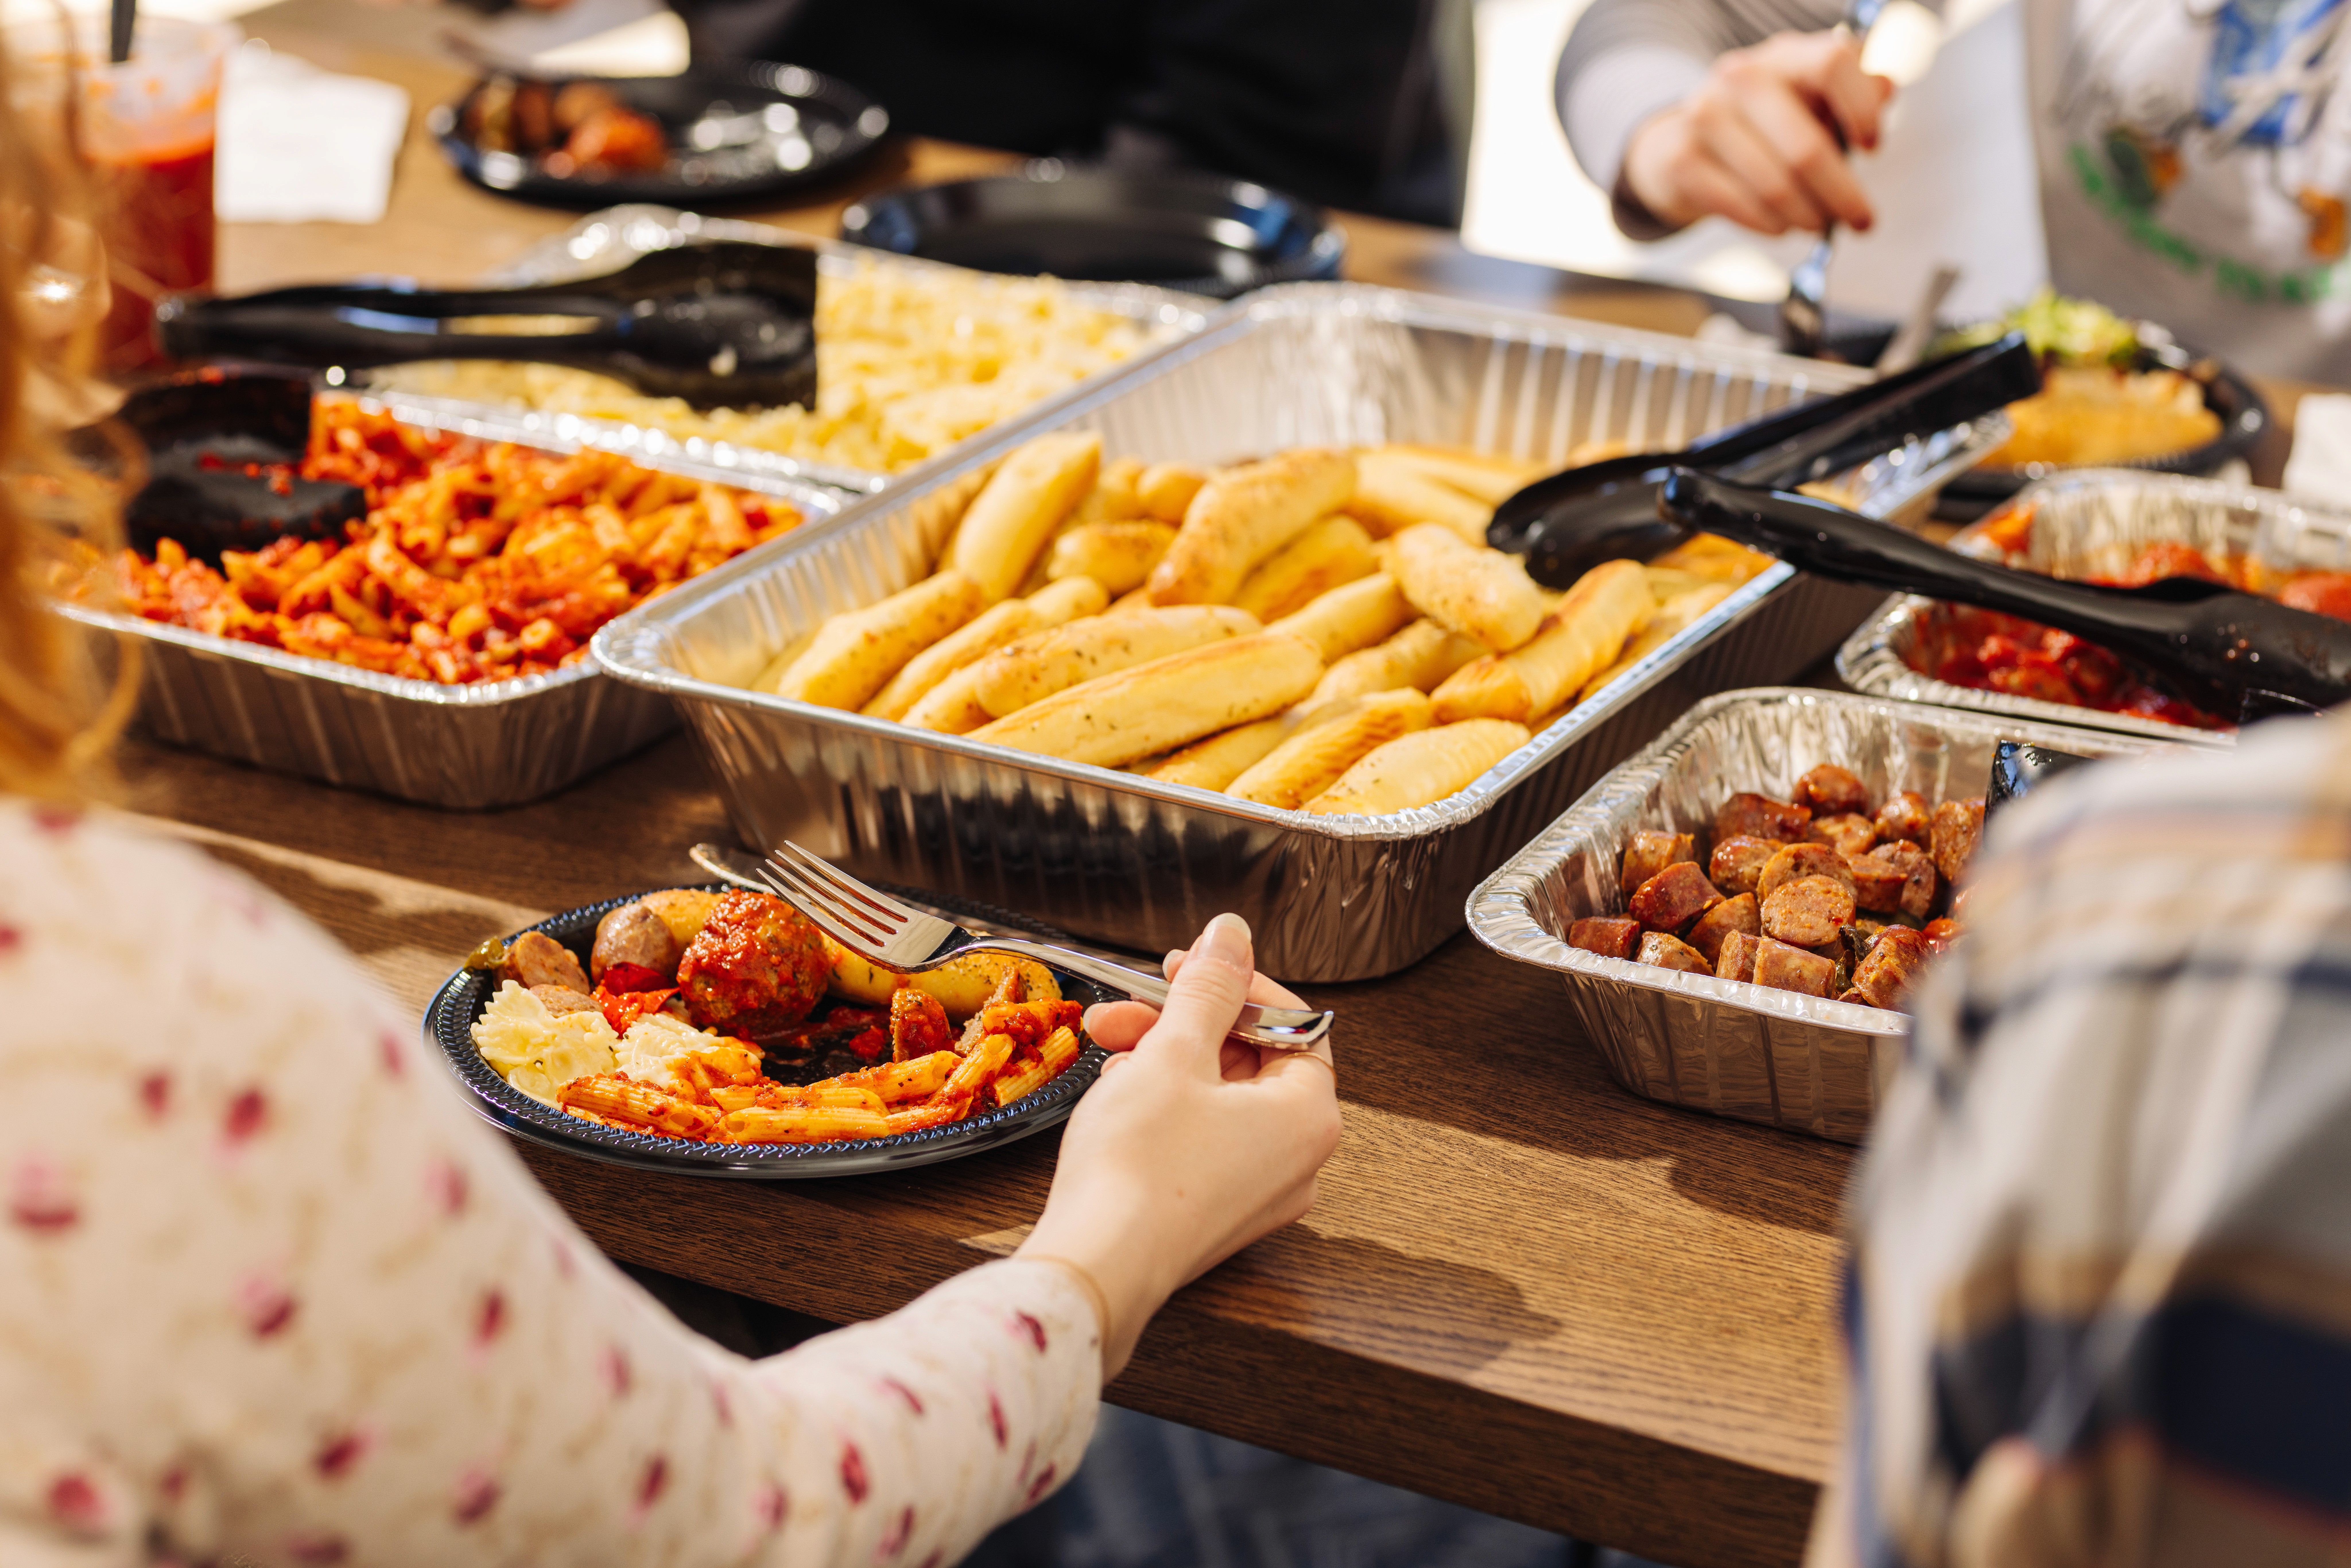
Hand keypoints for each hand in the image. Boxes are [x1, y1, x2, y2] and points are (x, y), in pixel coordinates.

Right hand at [1018, 913, 1339, 1379]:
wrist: (1098, 1265)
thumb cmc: (1140, 1167)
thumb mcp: (1175, 1052)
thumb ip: (1209, 987)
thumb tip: (1233, 935)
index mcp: (1309, 1115)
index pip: (1292, 1024)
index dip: (1236, 986)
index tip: (1187, 968)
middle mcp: (1297, 1159)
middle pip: (1249, 1059)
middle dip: (1182, 1023)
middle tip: (1128, 1007)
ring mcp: (1257, 1192)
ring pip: (1218, 1097)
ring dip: (1163, 1060)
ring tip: (1109, 1051)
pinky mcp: (1216, 1213)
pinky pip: (1201, 1139)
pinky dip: (1163, 1107)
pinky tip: (1117, 1098)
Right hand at [1620, 30, 1892, 236]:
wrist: (1686, 141)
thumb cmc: (1766, 123)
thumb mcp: (1813, 99)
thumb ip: (1854, 91)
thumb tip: (1886, 89)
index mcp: (1785, 55)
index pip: (1832, 64)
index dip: (1861, 109)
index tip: (1873, 148)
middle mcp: (1741, 76)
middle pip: (1806, 147)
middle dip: (1841, 194)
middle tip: (1861, 221)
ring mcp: (1705, 115)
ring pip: (1774, 185)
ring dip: (1807, 216)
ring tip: (1819, 224)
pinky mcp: (1681, 158)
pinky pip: (1738, 205)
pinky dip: (1769, 224)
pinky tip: (1781, 226)